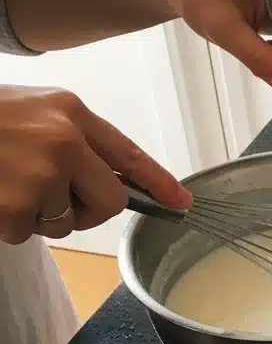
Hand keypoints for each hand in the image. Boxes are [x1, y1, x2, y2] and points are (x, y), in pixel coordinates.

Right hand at [0, 85, 190, 243]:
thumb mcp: (32, 111)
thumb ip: (74, 140)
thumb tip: (115, 180)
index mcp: (71, 111)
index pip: (130, 153)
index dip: (160, 184)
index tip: (182, 204)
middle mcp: (64, 139)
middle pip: (109, 201)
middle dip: (85, 211)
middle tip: (49, 198)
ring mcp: (42, 172)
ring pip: (64, 222)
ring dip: (36, 215)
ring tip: (4, 182)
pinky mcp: (16, 203)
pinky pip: (27, 233)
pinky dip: (6, 223)